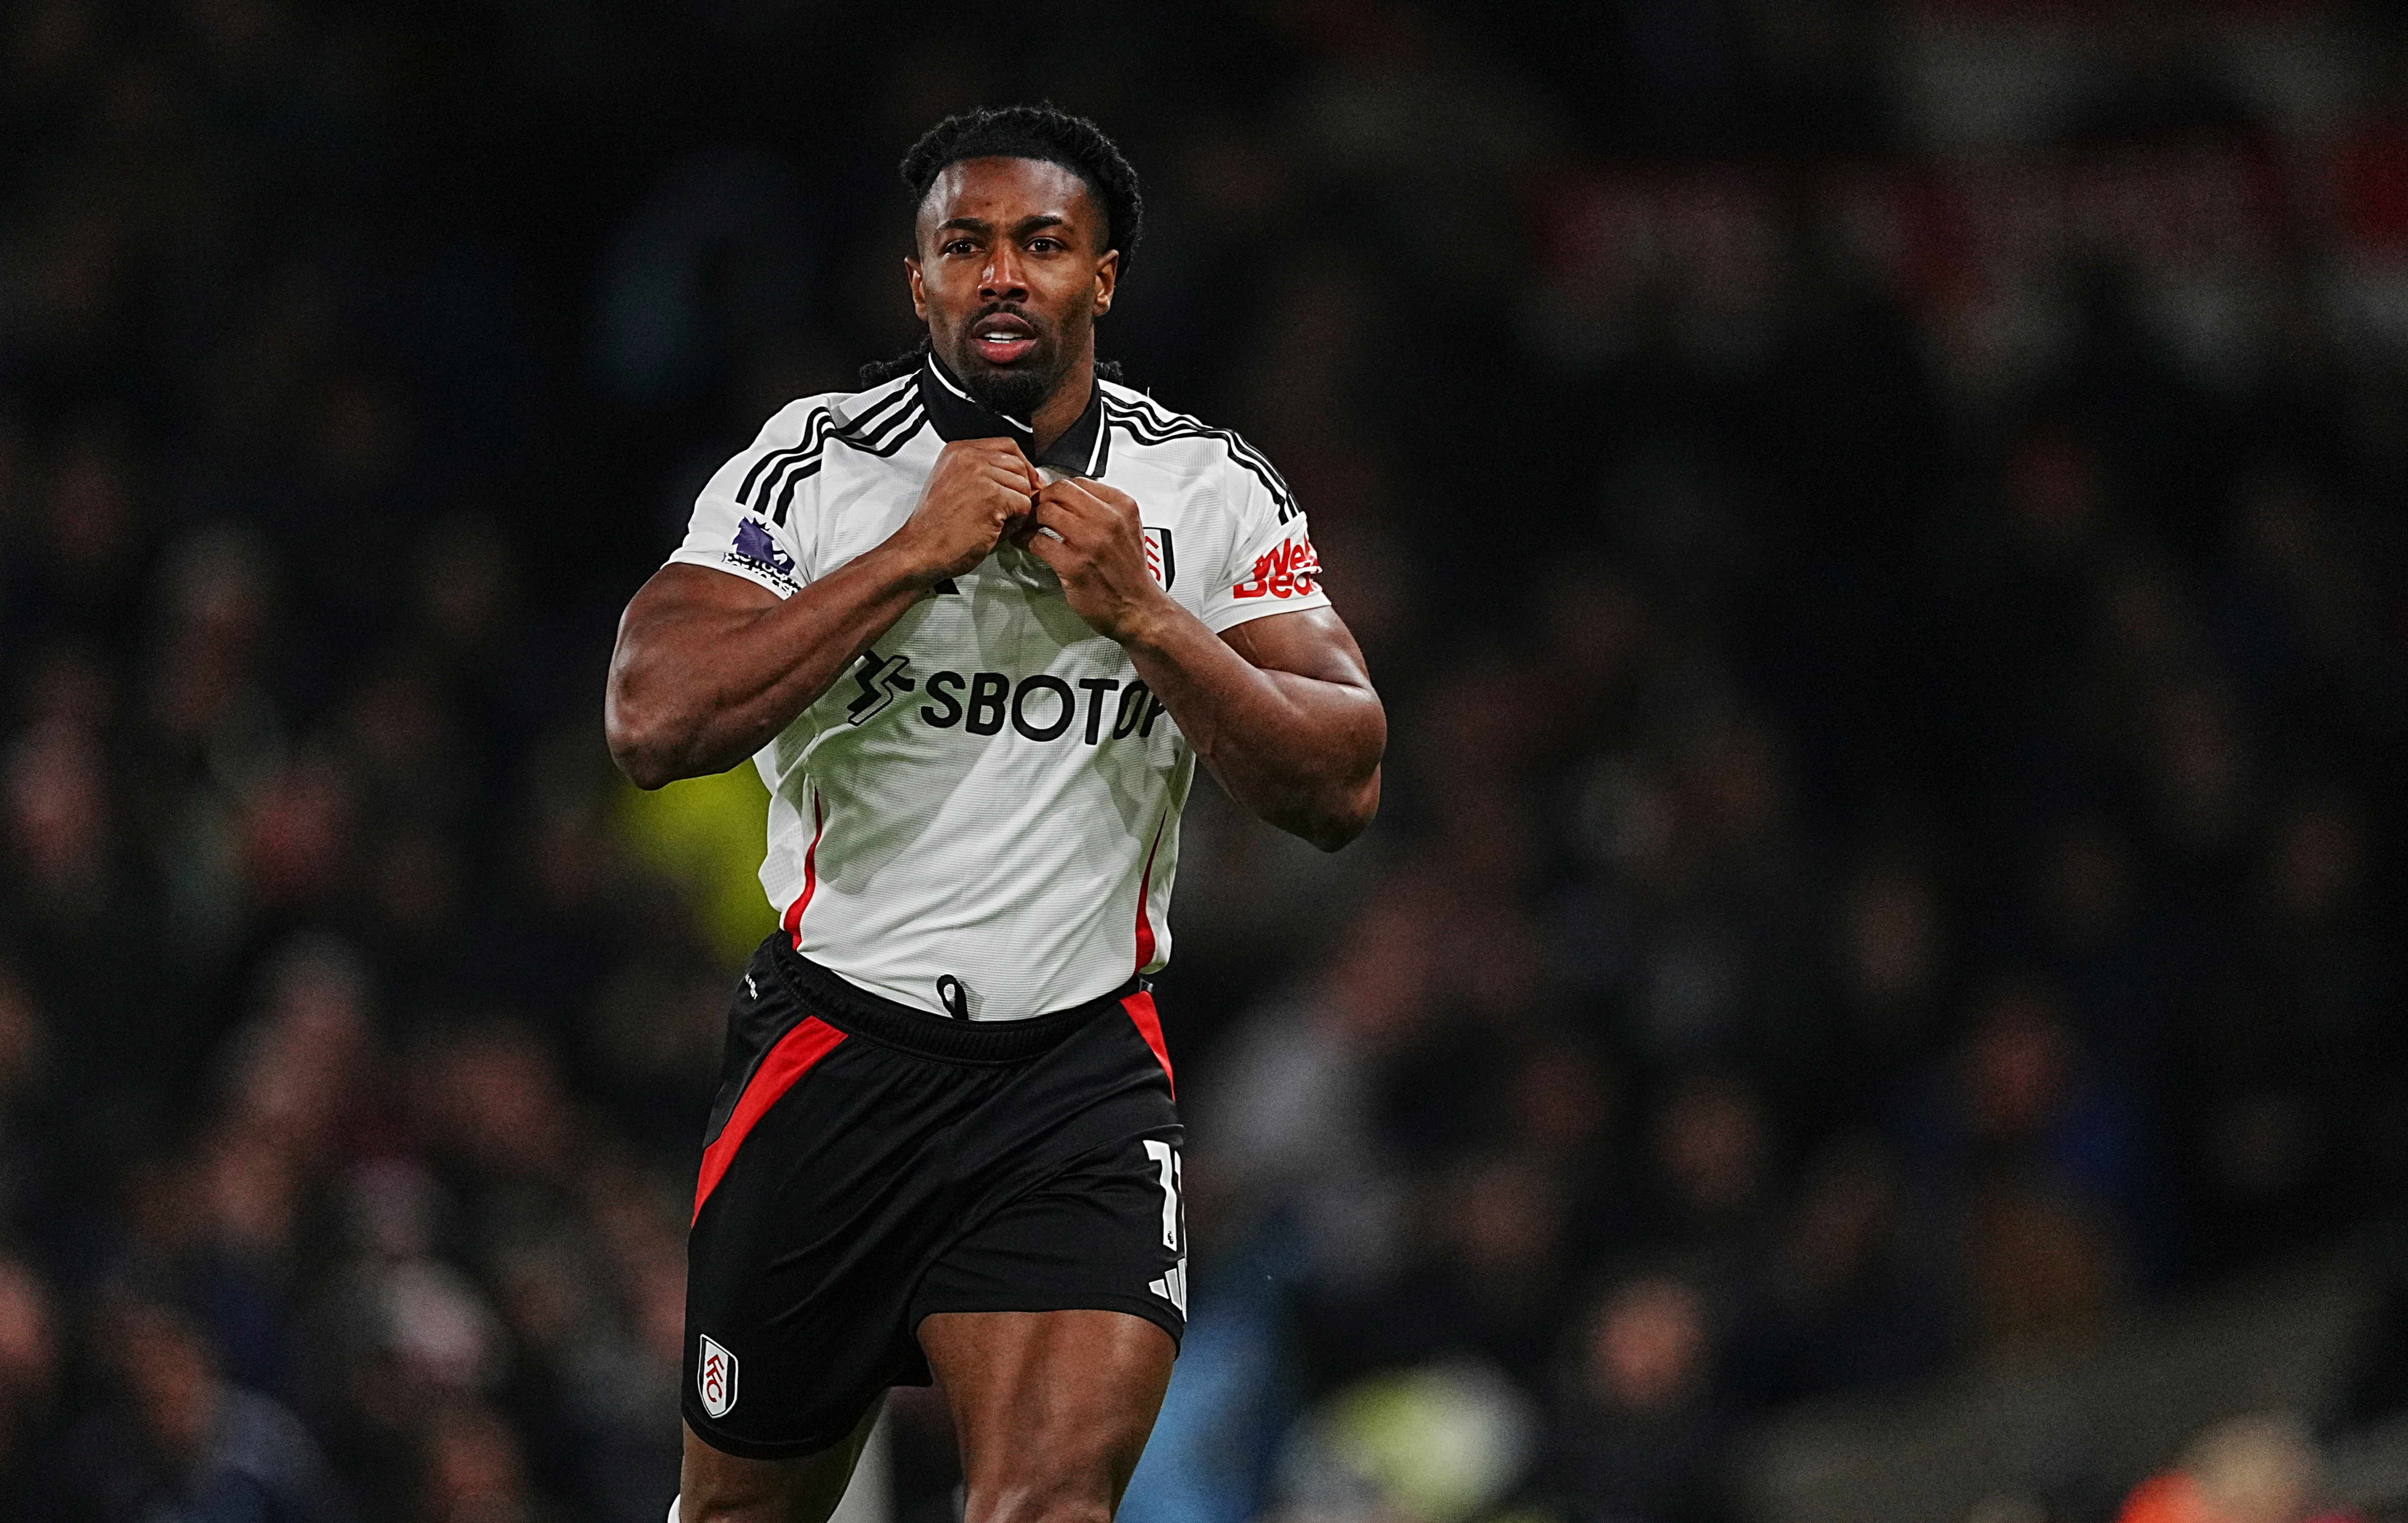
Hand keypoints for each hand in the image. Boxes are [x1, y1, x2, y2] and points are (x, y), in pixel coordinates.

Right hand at [885, 439, 1038, 584]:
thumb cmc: (936, 527)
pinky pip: (1024, 505)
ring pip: (1024, 485)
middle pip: (1018, 465)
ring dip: (1017, 508)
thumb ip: (981, 472)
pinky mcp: (991, 496)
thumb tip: (1020, 474)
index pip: (1007, 445)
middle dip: (1020, 490)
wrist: (921, 550)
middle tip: (1006, 511)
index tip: (1027, 480)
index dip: (1022, 465)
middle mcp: (968, 457)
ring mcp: (980, 475)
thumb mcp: (953, 484)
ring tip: (997, 522)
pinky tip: (997, 530)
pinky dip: (1016, 523)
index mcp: (958, 451)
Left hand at [1022, 477, 1176, 643]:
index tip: (1050, 497)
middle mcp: (1108, 521)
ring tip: (1028, 525)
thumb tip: (1071, 499)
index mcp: (1122, 507)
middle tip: (1034, 508)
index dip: (1058, 489)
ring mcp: (1090, 542)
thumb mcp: (1128, 529)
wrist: (1138, 608)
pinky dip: (1026, 540)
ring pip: (1046, 512)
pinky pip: (1038, 541)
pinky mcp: (1073, 565)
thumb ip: (1104, 509)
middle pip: (1060, 491)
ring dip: (1031, 518)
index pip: (1079, 482)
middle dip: (1042, 498)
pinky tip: (1026, 543)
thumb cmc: (1130, 574)